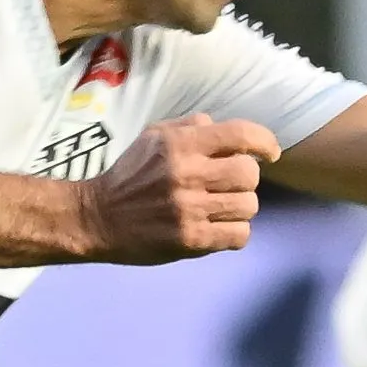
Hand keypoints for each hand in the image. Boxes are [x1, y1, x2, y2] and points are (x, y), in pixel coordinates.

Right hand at [80, 115, 276, 263]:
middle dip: (246, 180)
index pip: (240, 134)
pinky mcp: (190, 240)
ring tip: (222, 208)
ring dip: (240, 208)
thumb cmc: (129, 175)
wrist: (96, 217)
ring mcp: (190, 210)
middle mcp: (188, 174)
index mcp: (180, 145)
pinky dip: (234, 233)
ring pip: (248, 207)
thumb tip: (218, 125)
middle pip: (249, 175)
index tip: (269, 153)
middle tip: (230, 185)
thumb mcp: (152, 137)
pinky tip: (219, 229)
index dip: (264, 142)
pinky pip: (239, 236)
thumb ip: (188, 127)